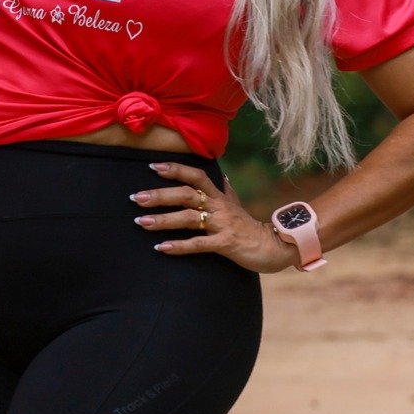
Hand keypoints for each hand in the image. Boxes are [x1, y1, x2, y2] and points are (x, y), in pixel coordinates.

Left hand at [132, 162, 300, 272]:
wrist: (276, 248)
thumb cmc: (251, 228)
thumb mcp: (238, 206)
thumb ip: (226, 191)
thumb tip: (222, 175)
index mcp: (219, 196)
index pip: (196, 176)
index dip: (175, 169)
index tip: (152, 166)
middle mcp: (219, 207)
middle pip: (186, 195)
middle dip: (160, 195)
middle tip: (136, 198)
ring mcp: (222, 225)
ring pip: (188, 218)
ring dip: (163, 220)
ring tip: (141, 223)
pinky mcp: (226, 244)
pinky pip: (199, 244)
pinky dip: (179, 246)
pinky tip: (161, 247)